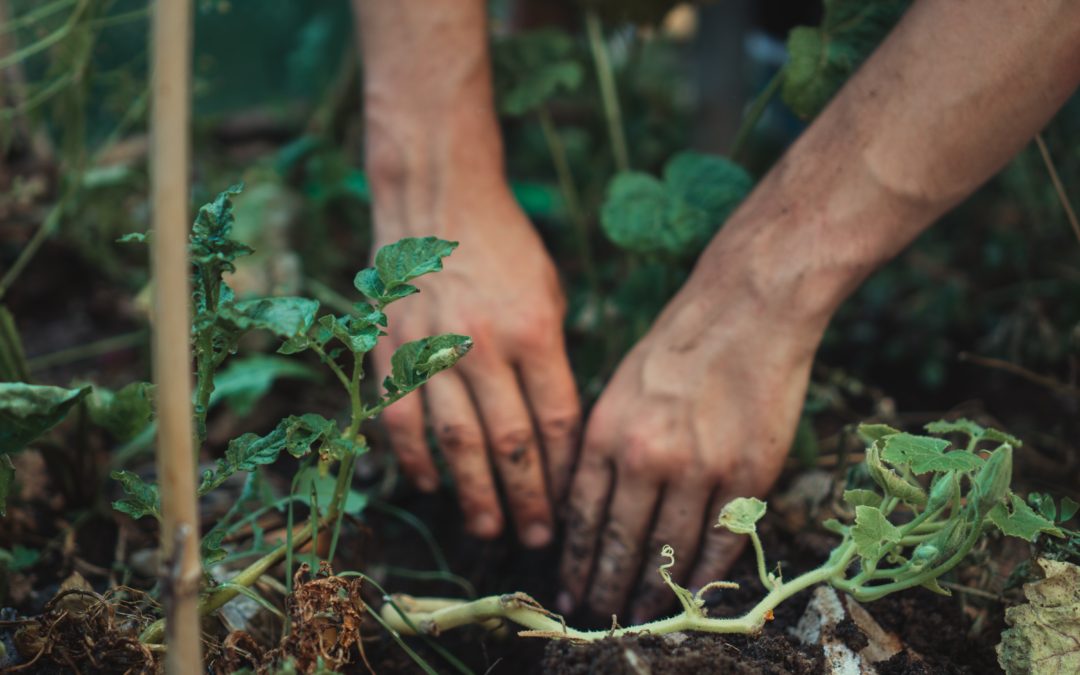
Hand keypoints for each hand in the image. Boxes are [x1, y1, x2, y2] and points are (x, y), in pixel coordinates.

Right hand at [372, 186, 579, 547]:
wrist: (437, 199)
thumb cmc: (505, 247)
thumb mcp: (549, 293)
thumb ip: (552, 359)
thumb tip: (556, 429)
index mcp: (535, 330)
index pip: (556, 420)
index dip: (564, 471)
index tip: (572, 504)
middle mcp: (484, 345)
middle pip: (510, 443)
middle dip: (527, 499)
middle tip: (537, 540)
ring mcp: (432, 348)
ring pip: (456, 441)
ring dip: (473, 493)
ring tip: (490, 529)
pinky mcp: (392, 349)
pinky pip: (402, 418)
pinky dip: (416, 458)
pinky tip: (431, 486)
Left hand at [557, 232, 825, 621]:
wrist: (747, 307)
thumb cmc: (678, 342)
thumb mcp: (618, 386)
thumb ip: (603, 446)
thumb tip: (586, 506)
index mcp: (606, 431)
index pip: (582, 516)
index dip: (575, 561)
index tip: (568, 589)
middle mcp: (646, 456)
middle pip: (619, 543)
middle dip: (605, 587)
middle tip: (597, 615)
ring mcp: (699, 468)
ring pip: (669, 552)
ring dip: (652, 592)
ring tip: (640, 614)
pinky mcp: (747, 474)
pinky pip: (721, 542)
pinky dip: (705, 575)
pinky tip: (692, 595)